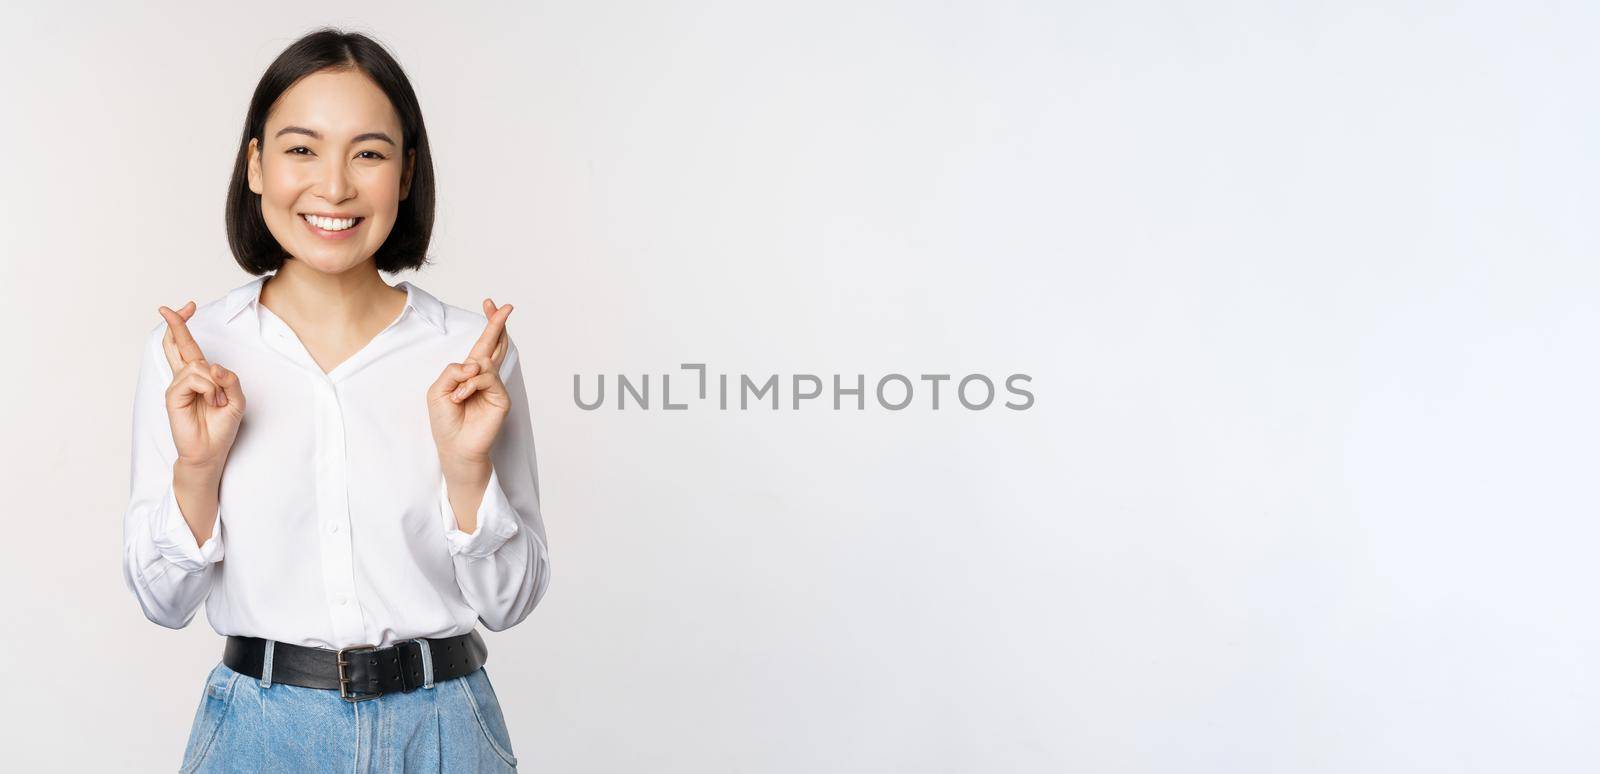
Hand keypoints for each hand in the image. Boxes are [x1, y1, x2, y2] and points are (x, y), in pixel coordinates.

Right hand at [158, 301, 246, 469]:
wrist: (210, 451)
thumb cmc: (221, 426)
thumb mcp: (236, 399)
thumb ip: (229, 379)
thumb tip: (214, 366)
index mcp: (200, 376)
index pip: (189, 346)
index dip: (185, 326)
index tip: (187, 307)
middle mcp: (186, 378)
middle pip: (177, 345)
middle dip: (176, 325)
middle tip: (168, 308)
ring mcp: (178, 386)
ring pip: (197, 366)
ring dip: (214, 384)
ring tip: (217, 402)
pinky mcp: (173, 395)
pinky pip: (193, 379)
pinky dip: (208, 389)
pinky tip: (210, 402)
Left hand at [428, 299, 512, 464]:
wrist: (454, 447)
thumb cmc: (445, 422)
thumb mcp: (437, 390)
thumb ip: (453, 370)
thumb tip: (475, 364)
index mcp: (469, 373)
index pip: (481, 344)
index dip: (488, 324)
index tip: (490, 304)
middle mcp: (484, 377)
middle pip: (495, 344)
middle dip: (497, 324)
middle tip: (505, 306)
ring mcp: (494, 387)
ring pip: (485, 363)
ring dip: (466, 377)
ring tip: (457, 396)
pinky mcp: (501, 398)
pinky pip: (486, 378)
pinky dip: (470, 385)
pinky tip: (461, 398)